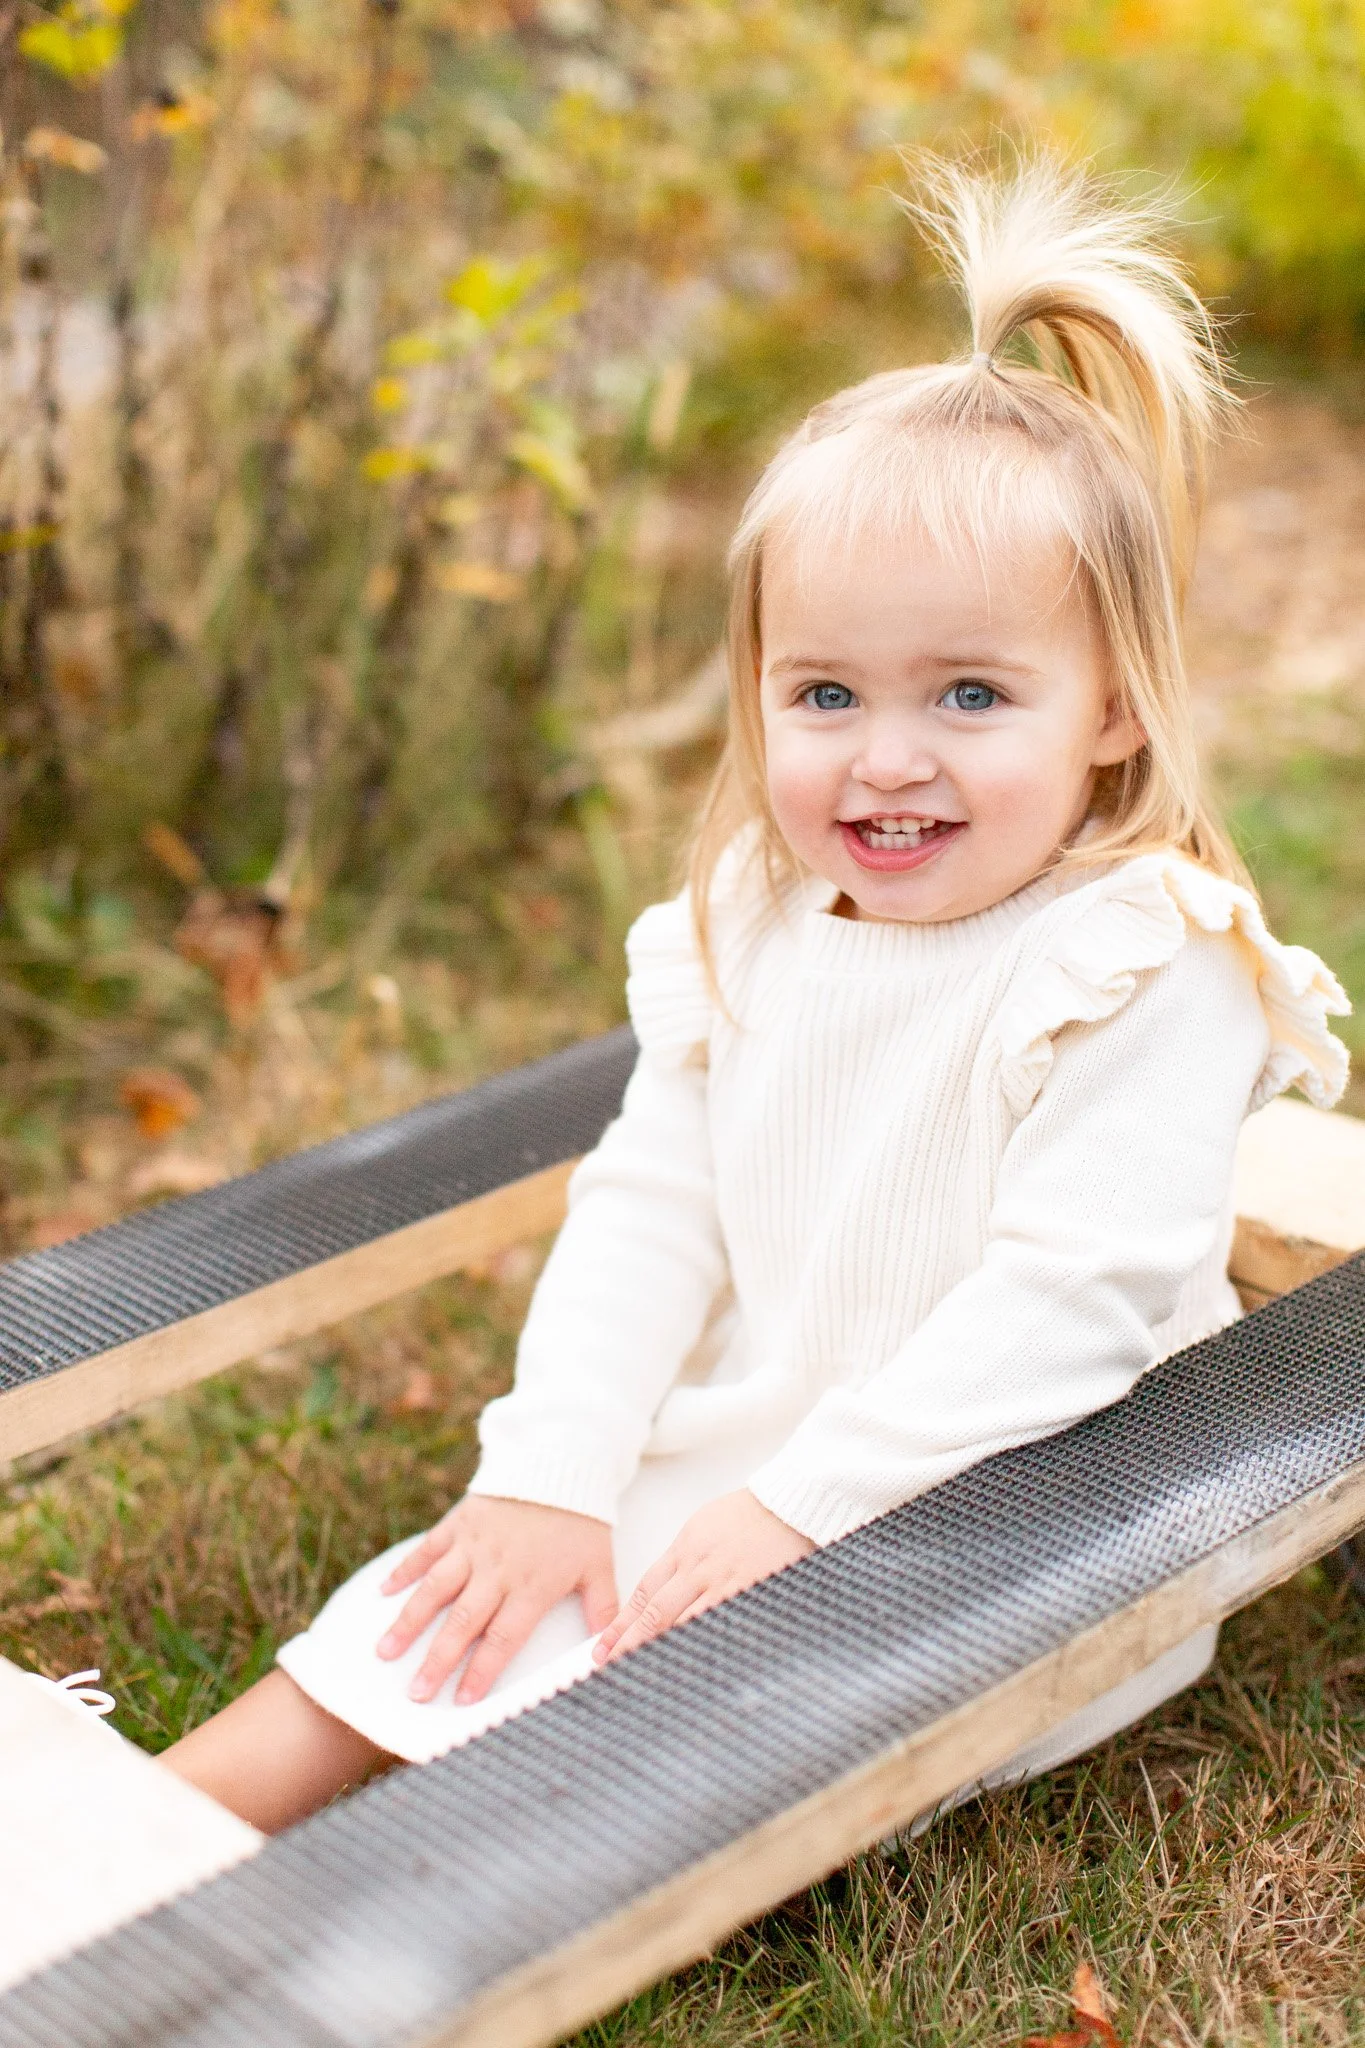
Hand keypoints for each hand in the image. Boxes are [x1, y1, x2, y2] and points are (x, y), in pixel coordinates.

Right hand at [377, 1495, 616, 1704]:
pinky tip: (384, 1593)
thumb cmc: (582, 1521)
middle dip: (437, 1660)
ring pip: (436, 1589)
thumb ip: (603, 1613)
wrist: (561, 1462)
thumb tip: (609, 1655)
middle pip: (463, 1622)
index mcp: (532, 1586)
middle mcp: (497, 1570)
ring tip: (385, 1652)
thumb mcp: (600, 1567)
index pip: (503, 1638)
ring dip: (409, 1622)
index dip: (482, 1671)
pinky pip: (428, 1549)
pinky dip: (405, 1570)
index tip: (462, 1701)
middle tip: (415, 1693)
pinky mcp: (460, 1522)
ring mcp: (474, 1546)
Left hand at [593, 1489, 812, 1665]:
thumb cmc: (749, 1514)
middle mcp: (698, 1569)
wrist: (788, 1505)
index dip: (622, 1622)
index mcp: (684, 1550)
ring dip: (660, 1649)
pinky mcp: (748, 1595)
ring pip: (683, 1624)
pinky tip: (688, 1664)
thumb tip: (663, 1588)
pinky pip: (718, 1626)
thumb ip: (683, 1557)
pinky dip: (699, 1645)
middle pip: (656, 1613)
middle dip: (629, 1642)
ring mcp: (723, 1584)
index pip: (644, 1592)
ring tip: (640, 1673)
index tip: (604, 1643)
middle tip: (608, 1665)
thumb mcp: (703, 1525)